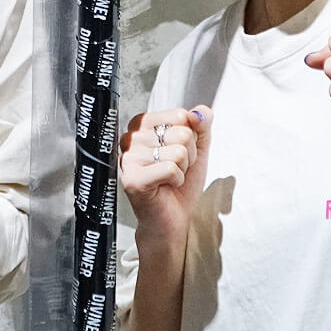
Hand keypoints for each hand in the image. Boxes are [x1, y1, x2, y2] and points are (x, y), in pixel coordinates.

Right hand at [119, 106, 211, 242]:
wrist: (174, 217)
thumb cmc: (180, 183)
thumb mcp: (197, 148)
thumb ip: (201, 125)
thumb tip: (199, 113)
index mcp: (142, 124)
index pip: (180, 114)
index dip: (190, 137)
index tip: (178, 153)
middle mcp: (131, 137)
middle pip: (182, 133)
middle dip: (188, 155)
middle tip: (174, 169)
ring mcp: (129, 158)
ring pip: (178, 151)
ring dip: (182, 169)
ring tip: (169, 179)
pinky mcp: (132, 178)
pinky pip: (171, 168)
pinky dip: (176, 180)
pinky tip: (165, 186)